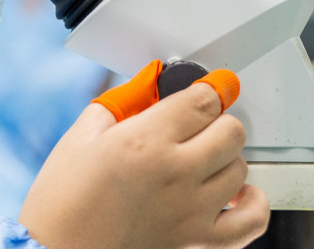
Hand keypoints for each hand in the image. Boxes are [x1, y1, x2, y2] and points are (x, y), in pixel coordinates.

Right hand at [19, 64, 268, 248]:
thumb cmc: (60, 207)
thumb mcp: (79, 139)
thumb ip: (120, 103)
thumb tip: (149, 82)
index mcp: (144, 141)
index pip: (205, 99)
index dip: (206, 89)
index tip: (205, 90)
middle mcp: (175, 173)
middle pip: (231, 130)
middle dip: (215, 122)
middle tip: (196, 128)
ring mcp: (192, 211)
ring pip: (241, 168)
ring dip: (224, 160)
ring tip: (202, 163)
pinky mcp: (199, 243)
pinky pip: (252, 219)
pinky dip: (253, 204)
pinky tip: (235, 196)